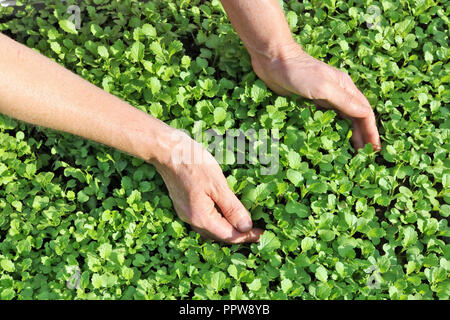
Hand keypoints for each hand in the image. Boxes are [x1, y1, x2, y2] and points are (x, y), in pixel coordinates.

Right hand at [150, 129, 263, 243]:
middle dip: (238, 235)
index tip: (263, 234)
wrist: (167, 151)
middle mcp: (191, 220)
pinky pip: (203, 220)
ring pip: (210, 229)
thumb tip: (246, 227)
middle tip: (257, 232)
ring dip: (228, 230)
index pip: (228, 235)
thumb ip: (232, 208)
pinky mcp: (184, 205)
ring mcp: (185, 213)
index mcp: (201, 217)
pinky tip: (226, 214)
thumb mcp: (218, 185)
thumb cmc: (193, 163)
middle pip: (219, 236)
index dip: (247, 236)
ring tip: (245, 225)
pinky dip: (217, 221)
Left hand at [250, 42, 380, 150]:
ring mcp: (322, 97)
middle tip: (365, 157)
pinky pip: (323, 119)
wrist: (273, 59)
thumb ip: (344, 101)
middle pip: (354, 117)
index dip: (371, 131)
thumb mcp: (324, 87)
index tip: (375, 149)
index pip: (364, 112)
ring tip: (352, 152)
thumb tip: (365, 114)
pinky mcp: (308, 102)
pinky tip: (329, 141)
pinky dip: (329, 131)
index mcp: (345, 87)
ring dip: (347, 135)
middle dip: (362, 136)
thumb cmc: (298, 72)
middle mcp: (337, 93)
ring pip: (340, 119)